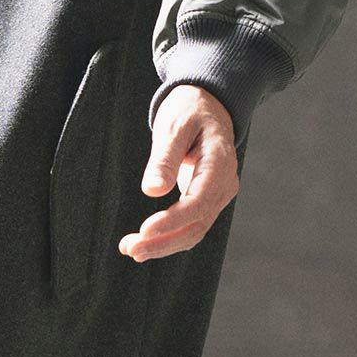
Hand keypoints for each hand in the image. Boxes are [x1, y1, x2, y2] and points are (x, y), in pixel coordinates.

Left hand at [124, 85, 239, 261]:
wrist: (207, 106)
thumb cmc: (189, 111)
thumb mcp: (174, 125)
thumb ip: (165, 158)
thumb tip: (152, 191)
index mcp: (220, 163)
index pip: (199, 201)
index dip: (173, 220)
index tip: (145, 231)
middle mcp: (225, 184)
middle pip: (198, 224)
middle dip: (164, 241)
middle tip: (131, 249)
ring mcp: (218, 195)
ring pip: (194, 231)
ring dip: (164, 245)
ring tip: (131, 250)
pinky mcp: (206, 200)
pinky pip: (190, 225)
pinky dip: (168, 237)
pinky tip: (144, 243)